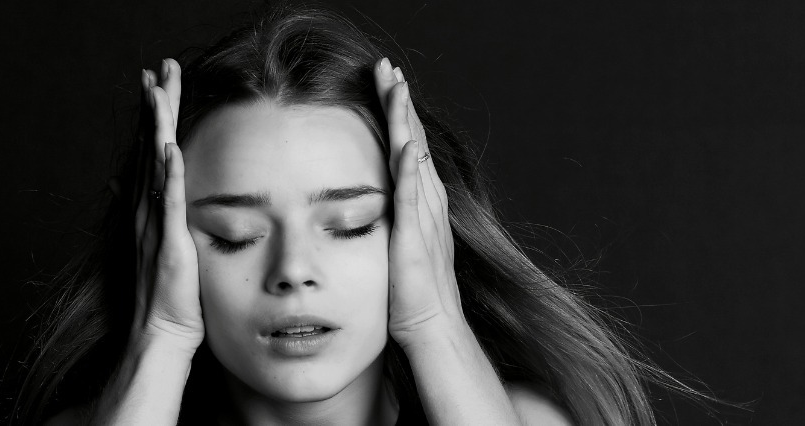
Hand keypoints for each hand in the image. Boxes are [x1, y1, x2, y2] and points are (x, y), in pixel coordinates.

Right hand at [134, 59, 203, 350]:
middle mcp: (146, 210)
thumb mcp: (157, 244)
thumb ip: (147, 211)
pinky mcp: (169, 243)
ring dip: (158, 127)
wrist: (161, 332)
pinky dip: (168, 173)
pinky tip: (169, 146)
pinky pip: (168, 201)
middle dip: (155, 106)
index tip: (154, 82)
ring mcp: (155, 225)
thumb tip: (121, 183)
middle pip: (149, 146)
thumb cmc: (167, 293)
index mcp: (147, 209)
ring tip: (160, 91)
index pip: (149, 151)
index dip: (152, 116)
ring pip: (154, 164)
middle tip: (159, 68)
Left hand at [373, 58, 466, 345]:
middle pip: (414, 141)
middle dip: (401, 104)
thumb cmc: (412, 296)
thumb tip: (373, 203)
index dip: (399, 116)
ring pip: (415, 158)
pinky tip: (405, 144)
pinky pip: (413, 197)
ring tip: (396, 87)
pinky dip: (411, 169)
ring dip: (405, 123)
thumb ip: (391, 220)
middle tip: (388, 68)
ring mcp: (424, 219)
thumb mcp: (399, 246)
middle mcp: (427, 204)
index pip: (410, 149)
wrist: (432, 328)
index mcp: (422, 205)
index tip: (387, 85)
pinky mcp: (416, 238)